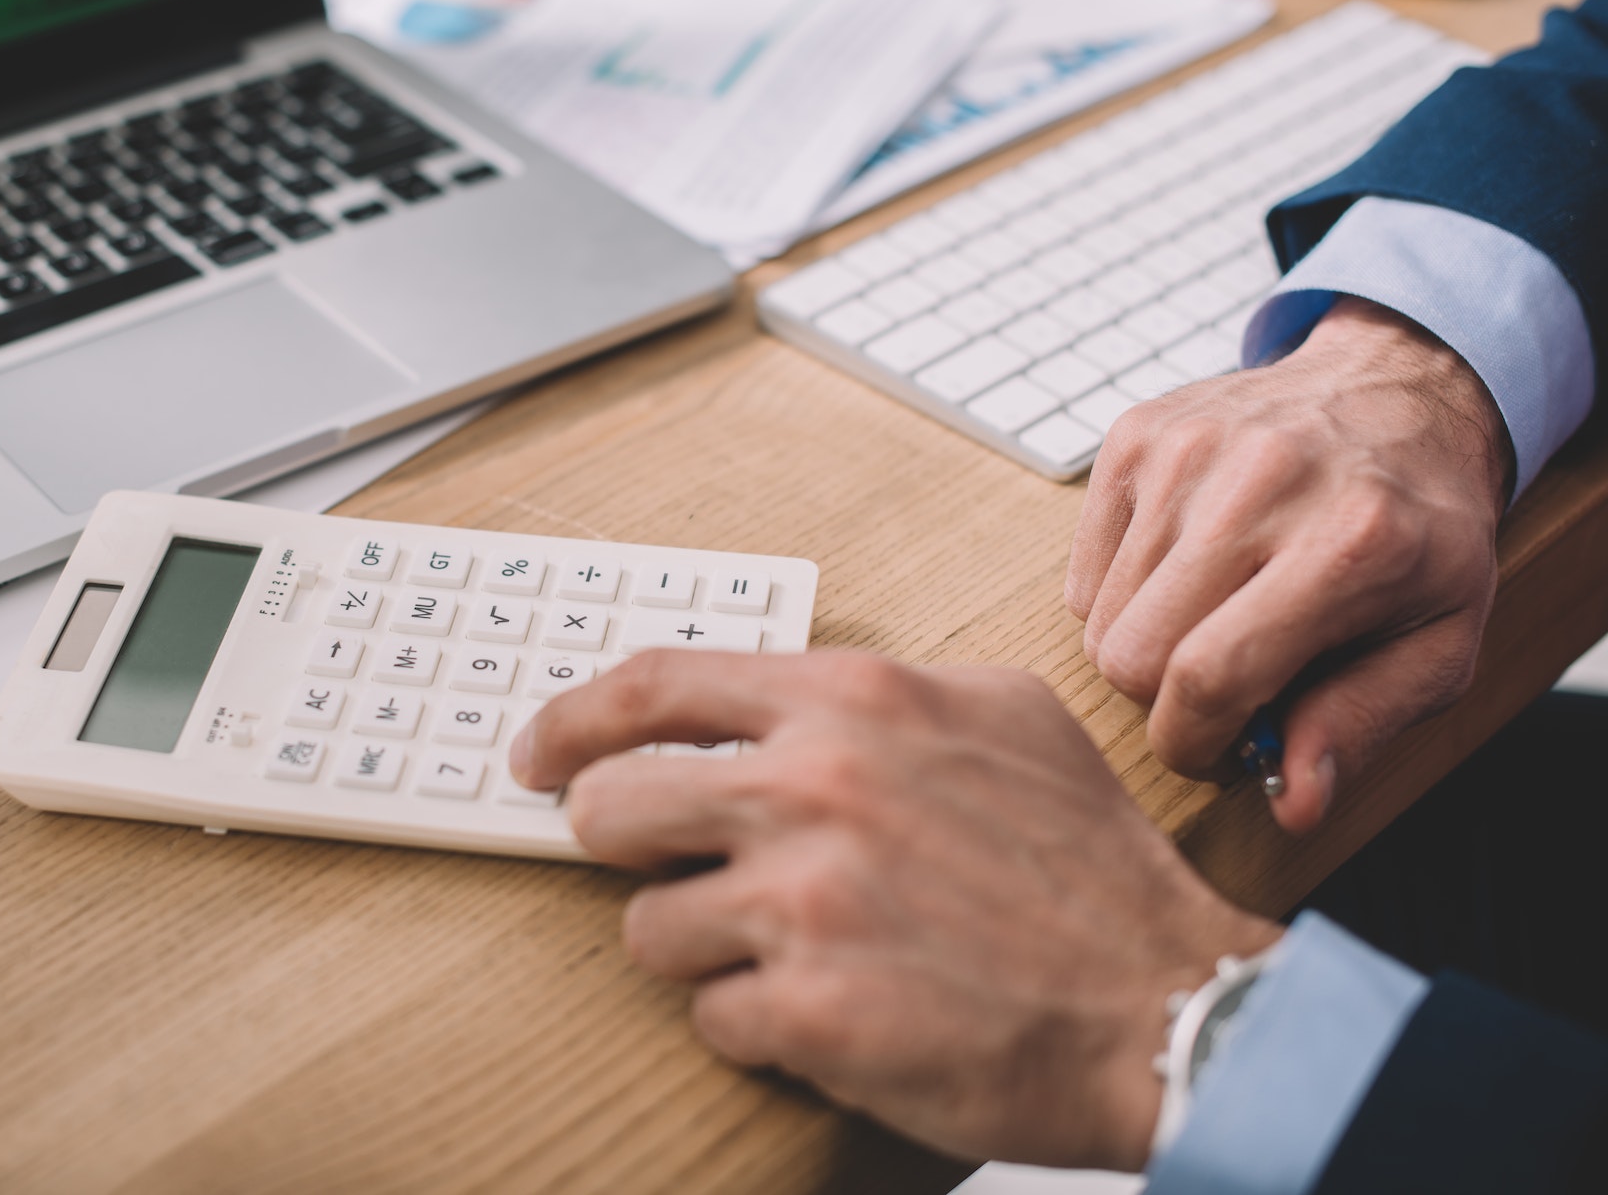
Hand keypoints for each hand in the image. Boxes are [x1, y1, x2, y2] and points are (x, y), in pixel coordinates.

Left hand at [512, 650, 1281, 1169]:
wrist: (1169, 1005)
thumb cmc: (1088, 865)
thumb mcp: (1002, 712)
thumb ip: (879, 687)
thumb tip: (775, 693)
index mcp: (853, 702)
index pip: (653, 682)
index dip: (571, 719)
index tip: (535, 753)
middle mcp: (814, 787)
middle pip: (610, 806)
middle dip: (616, 843)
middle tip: (654, 867)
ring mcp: (807, 901)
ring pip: (649, 928)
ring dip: (703, 950)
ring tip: (794, 954)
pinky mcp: (811, 1009)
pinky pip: (712, 1017)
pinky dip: (758, 1022)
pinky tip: (834, 1011)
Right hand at [1069, 297, 1510, 832]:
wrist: (1399, 392)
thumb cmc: (1421, 533)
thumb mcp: (1440, 642)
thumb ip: (1362, 724)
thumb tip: (1291, 803)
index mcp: (1351, 542)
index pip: (1211, 676)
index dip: (1192, 744)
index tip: (1214, 754)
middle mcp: (1259, 482)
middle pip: (1133, 655)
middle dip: (1165, 702)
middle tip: (1222, 690)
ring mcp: (1186, 451)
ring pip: (1101, 620)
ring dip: (1147, 646)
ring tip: (1214, 622)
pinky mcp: (1137, 436)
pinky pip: (1086, 572)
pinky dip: (1123, 597)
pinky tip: (1187, 574)